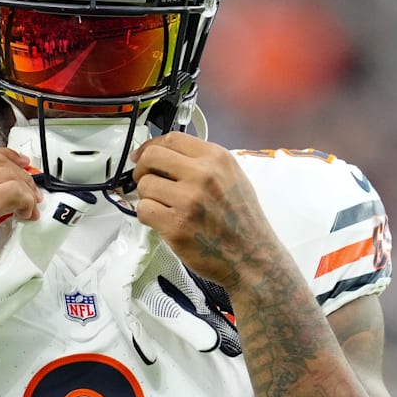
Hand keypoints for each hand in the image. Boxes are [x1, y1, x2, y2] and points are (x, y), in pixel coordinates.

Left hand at [131, 133, 281, 290]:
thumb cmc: (243, 221)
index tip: (143, 155)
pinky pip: (144, 210)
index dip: (151, 146)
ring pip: (145, 185)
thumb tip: (166, 155)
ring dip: (147, 196)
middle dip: (142, 168)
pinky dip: (148, 216)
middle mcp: (203, 175)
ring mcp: (189, 200)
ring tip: (163, 206)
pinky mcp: (176, 225)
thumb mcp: (233, 178)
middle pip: (152, 157)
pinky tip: (162, 221)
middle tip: (145, 180)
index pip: (172, 139)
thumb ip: (203, 163)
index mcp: (217, 159)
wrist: (253, 258)